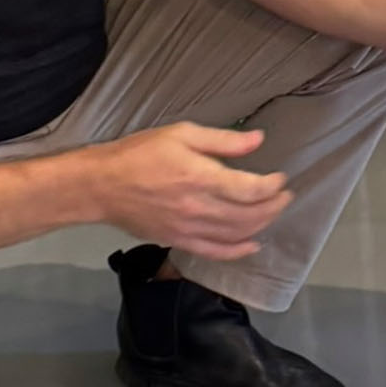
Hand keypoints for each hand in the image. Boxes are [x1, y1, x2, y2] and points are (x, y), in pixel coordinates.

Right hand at [91, 123, 291, 261]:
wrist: (101, 186)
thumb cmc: (139, 154)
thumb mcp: (181, 134)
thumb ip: (222, 141)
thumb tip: (257, 140)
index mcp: (201, 177)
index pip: (250, 189)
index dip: (272, 186)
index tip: (280, 178)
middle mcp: (199, 207)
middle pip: (250, 215)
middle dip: (274, 206)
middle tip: (284, 196)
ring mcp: (189, 229)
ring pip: (237, 235)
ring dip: (261, 225)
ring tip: (272, 212)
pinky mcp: (178, 242)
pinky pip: (216, 252)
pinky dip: (238, 251)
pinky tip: (252, 244)